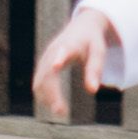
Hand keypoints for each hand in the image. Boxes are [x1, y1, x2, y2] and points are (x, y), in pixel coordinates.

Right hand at [31, 0, 110, 117]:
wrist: (81, 27)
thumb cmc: (91, 40)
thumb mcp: (98, 51)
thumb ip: (95, 69)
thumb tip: (92, 91)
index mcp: (69, 45)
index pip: (63, 51)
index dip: (59, 58)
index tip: (56, 66)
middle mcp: (53, 52)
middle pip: (47, 74)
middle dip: (52, 93)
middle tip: (62, 111)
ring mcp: (45, 59)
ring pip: (39, 81)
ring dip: (47, 98)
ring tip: (62, 111)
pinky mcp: (43, 66)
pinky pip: (39, 83)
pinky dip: (44, 95)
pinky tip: (55, 106)